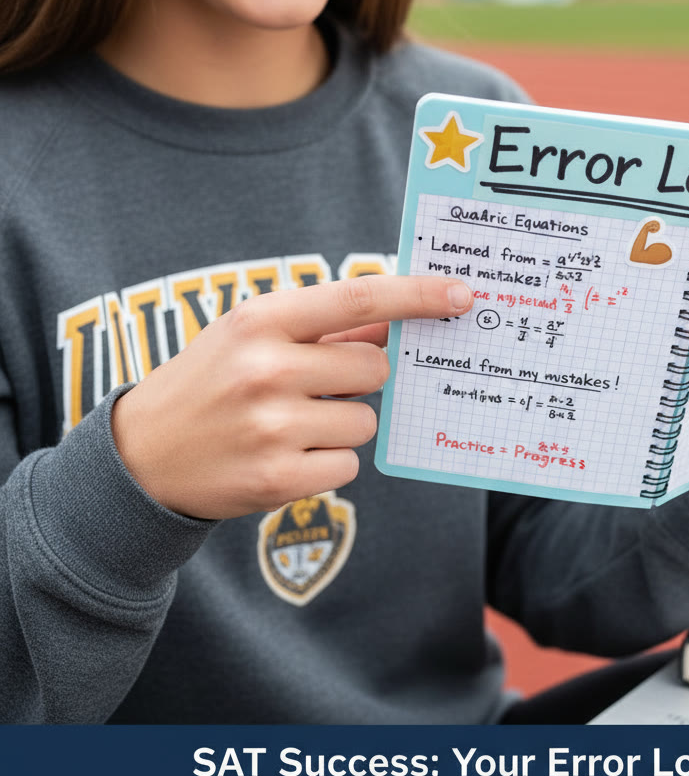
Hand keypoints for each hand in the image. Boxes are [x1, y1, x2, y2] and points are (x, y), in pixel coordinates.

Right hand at [111, 276, 473, 518]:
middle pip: (374, 368)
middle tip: (317, 386)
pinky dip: (328, 461)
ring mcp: (271, 427)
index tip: (461, 295)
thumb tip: (395, 322)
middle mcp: (266, 369)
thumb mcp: (252, 336)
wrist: (140, 456)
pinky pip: (348, 464)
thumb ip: (323, 327)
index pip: (359, 298)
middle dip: (360, 379)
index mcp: (261, 320)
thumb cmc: (210, 382)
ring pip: (366, 422)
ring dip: (343, 424)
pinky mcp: (276, 480)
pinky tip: (285, 456)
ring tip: (290, 424)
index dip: (418, 295)